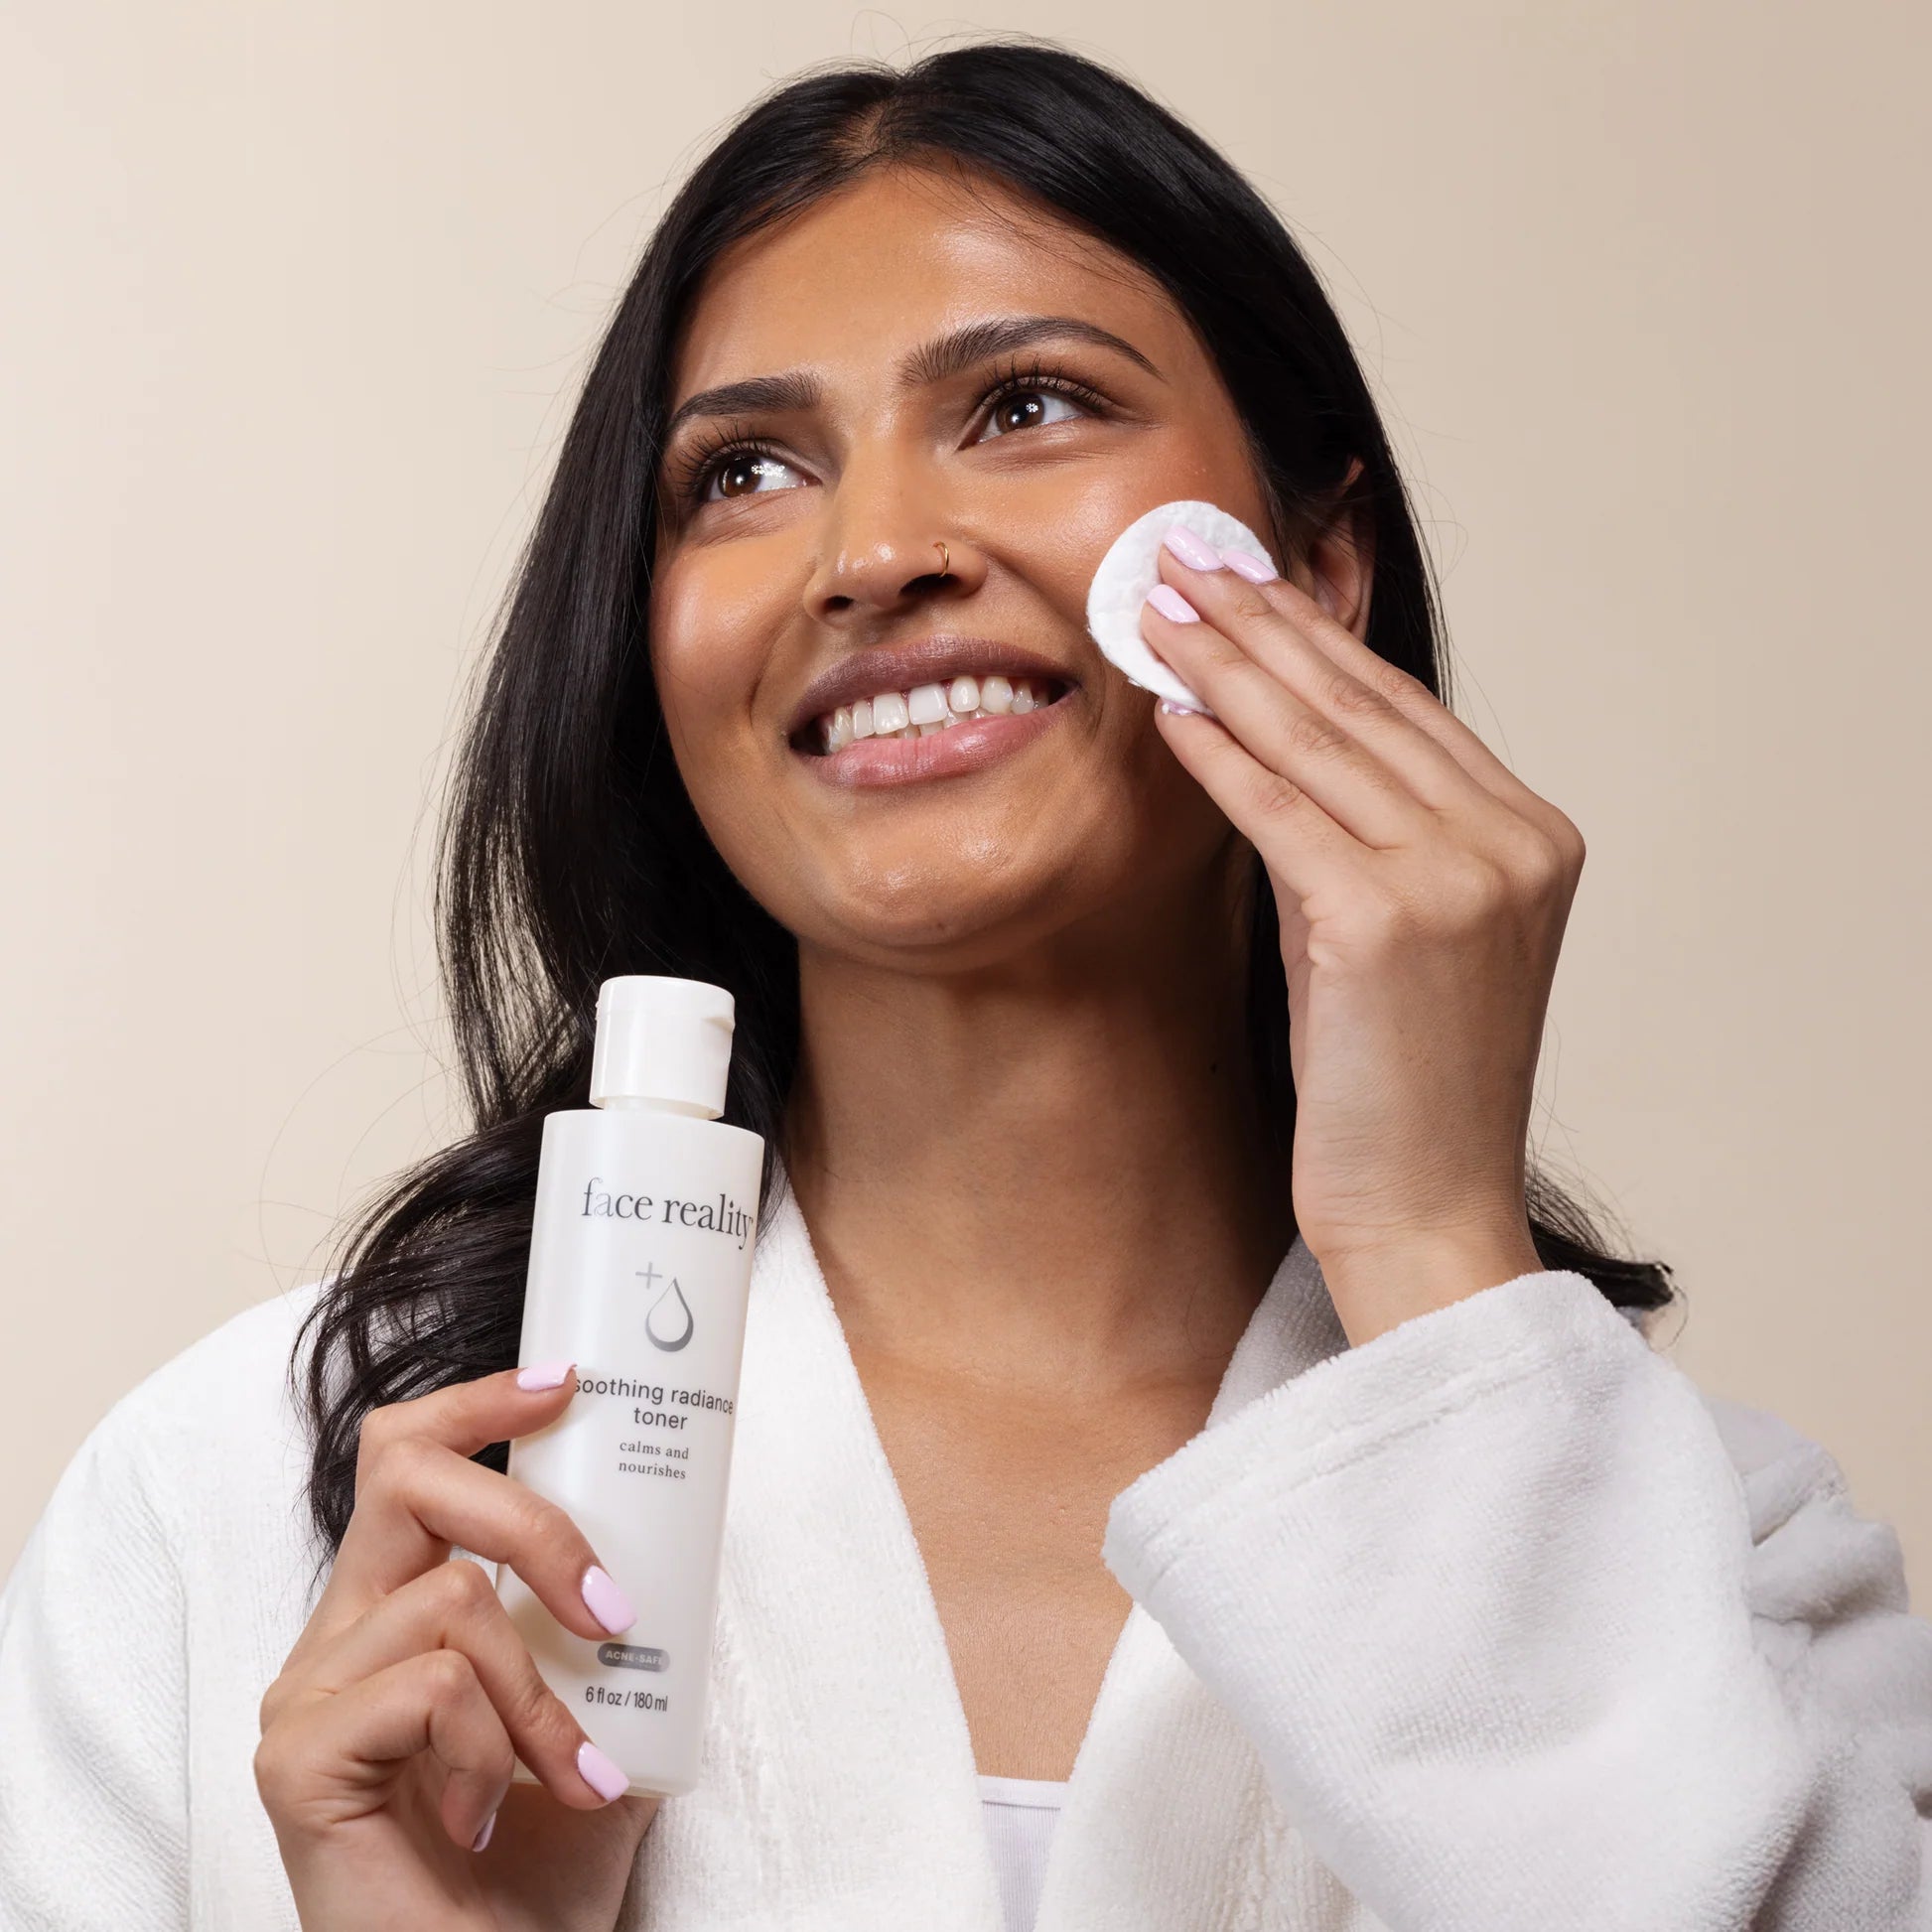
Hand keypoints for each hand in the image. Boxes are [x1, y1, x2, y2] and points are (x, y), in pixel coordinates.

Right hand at [255, 1366, 657, 1930]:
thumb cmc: (535, 1877)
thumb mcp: (597, 1727)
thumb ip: (610, 1646)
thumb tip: (683, 1554)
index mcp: (393, 1614)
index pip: (407, 1461)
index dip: (478, 1403)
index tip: (566, 1382)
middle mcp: (337, 1637)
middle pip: (406, 1472)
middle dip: (534, 1521)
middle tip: (611, 1611)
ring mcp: (306, 1694)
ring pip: (453, 1599)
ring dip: (542, 1696)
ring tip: (572, 1780)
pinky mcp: (295, 1758)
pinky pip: (431, 1685)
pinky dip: (495, 1748)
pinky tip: (486, 1819)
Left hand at [1141, 524, 1583, 1346]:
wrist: (1426, 1210)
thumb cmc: (1401, 1084)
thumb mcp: (1392, 936)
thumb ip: (1354, 834)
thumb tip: (1260, 737)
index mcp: (1533, 837)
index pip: (1403, 710)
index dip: (1314, 638)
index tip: (1247, 582)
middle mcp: (1511, 841)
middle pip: (1358, 706)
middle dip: (1258, 623)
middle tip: (1181, 558)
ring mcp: (1459, 875)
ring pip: (1316, 742)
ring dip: (1224, 664)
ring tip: (1157, 606)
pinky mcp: (1388, 918)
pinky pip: (1280, 811)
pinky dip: (1218, 755)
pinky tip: (1169, 706)